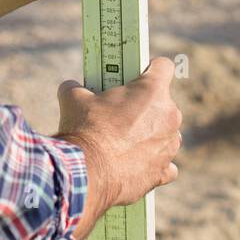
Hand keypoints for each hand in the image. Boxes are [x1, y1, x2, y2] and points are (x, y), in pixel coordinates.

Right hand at [56, 58, 182, 229]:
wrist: (87, 174)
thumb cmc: (85, 130)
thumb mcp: (74, 99)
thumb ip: (78, 88)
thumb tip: (70, 87)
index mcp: (152, 91)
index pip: (164, 66)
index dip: (150, 68)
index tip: (137, 75)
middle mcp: (169, 116)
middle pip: (163, 102)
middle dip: (145, 106)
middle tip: (121, 112)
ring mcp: (169, 145)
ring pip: (166, 133)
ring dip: (151, 134)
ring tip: (125, 140)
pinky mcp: (163, 172)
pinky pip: (165, 164)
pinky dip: (153, 163)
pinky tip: (135, 163)